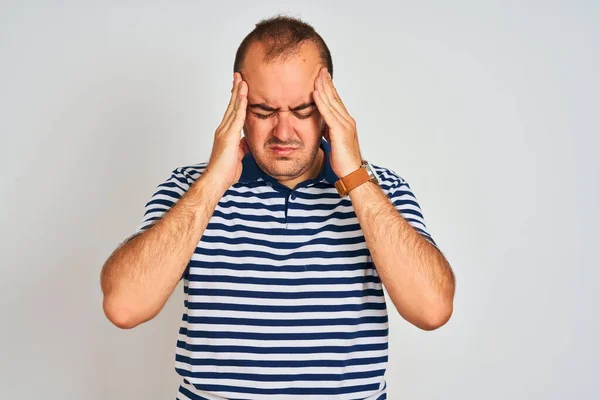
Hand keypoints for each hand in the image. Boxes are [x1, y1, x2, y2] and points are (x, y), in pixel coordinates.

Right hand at [205, 72, 249, 191]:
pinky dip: (241, 105)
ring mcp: (225, 132)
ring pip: (233, 108)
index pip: (232, 112)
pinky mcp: (229, 136)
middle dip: (235, 90)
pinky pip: (237, 117)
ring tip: (242, 79)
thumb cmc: (225, 172)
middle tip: (239, 76)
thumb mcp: (238, 156)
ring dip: (238, 93)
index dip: (236, 99)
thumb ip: (241, 146)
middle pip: (231, 106)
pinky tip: (244, 95)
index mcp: (225, 134)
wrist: (217, 180)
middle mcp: (223, 129)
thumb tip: (246, 142)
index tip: (240, 87)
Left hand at [313, 67, 362, 177]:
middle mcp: (347, 120)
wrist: (352, 173)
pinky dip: (321, 102)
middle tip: (320, 70)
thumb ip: (328, 131)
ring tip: (316, 76)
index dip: (329, 88)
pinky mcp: (340, 131)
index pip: (336, 101)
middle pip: (335, 97)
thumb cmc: (343, 161)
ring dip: (323, 88)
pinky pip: (328, 113)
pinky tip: (315, 93)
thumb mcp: (333, 142)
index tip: (322, 78)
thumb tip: (321, 126)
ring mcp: (345, 125)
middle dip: (327, 83)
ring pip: (332, 102)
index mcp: (346, 122)